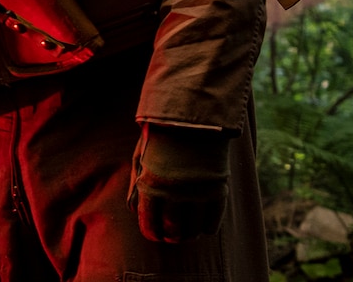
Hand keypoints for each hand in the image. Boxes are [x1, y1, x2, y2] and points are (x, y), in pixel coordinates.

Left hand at [129, 123, 229, 242]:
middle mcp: (173, 193)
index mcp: (150, 185)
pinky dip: (207, 228)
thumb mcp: (141, 157)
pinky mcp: (218, 190)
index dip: (153, 234)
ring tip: (187, 231)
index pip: (150, 225)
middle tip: (173, 235)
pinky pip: (212, 222)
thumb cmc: (161, 136)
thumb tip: (134, 210)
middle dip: (171, 236)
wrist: (192, 116)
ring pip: (193, 231)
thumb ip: (137, 185)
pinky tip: (203, 226)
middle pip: (173, 231)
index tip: (156, 235)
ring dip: (189, 235)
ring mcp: (197, 193)